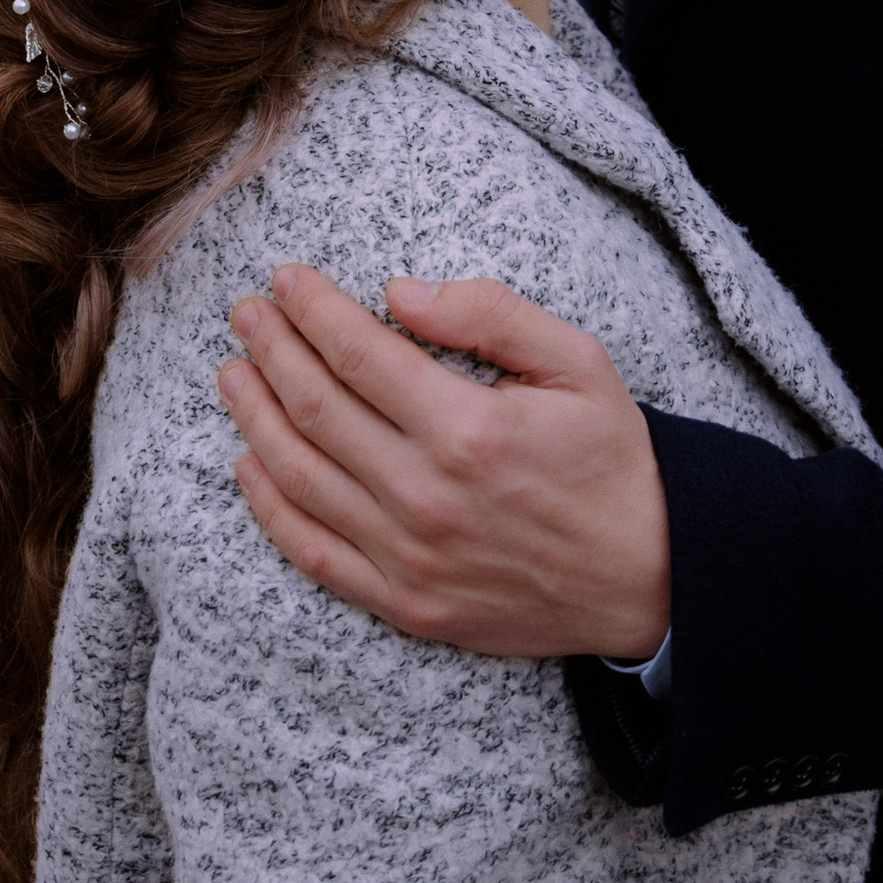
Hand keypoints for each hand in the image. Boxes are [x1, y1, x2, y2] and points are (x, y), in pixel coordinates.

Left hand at [218, 264, 671, 663]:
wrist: (647, 578)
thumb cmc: (612, 461)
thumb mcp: (579, 362)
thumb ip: (491, 315)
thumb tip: (399, 292)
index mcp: (468, 429)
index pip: (358, 355)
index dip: (311, 310)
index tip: (285, 278)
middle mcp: (426, 496)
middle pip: (316, 409)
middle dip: (271, 350)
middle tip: (246, 312)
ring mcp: (408, 558)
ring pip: (300, 477)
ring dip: (256, 417)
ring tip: (235, 373)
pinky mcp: (404, 604)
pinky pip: (313, 552)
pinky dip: (269, 507)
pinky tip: (246, 465)